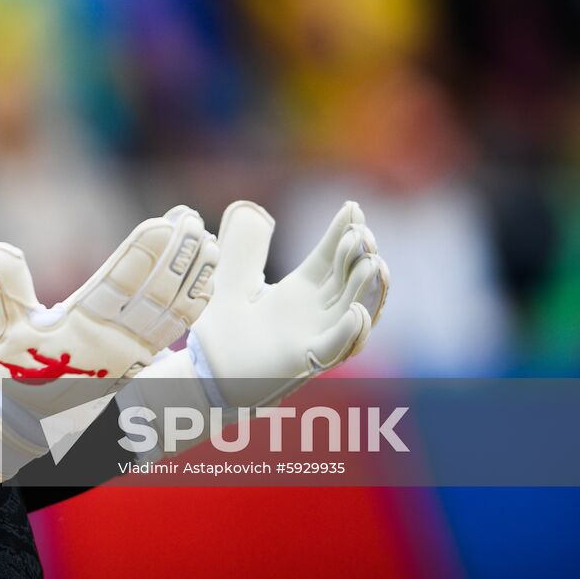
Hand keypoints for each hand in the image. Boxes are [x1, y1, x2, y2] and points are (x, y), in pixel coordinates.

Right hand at [0, 205, 219, 491]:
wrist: (34, 431)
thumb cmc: (17, 375)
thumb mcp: (1, 330)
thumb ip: (0, 285)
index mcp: (79, 328)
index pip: (117, 284)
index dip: (141, 253)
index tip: (162, 223)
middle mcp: (113, 343)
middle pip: (155, 293)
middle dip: (177, 255)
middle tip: (192, 220)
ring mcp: (134, 356)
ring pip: (174, 313)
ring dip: (194, 277)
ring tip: (209, 243)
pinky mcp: (145, 366)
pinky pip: (177, 333)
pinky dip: (196, 305)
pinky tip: (209, 281)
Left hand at [118, 200, 388, 458]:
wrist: (206, 370)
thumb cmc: (222, 330)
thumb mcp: (235, 280)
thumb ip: (246, 250)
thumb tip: (252, 214)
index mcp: (300, 291)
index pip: (330, 258)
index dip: (344, 233)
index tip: (353, 208)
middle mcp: (314, 313)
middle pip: (348, 281)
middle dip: (361, 257)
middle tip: (362, 234)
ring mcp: (312, 337)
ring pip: (353, 312)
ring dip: (366, 290)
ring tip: (373, 264)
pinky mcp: (302, 363)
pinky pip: (333, 350)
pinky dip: (349, 333)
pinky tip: (357, 312)